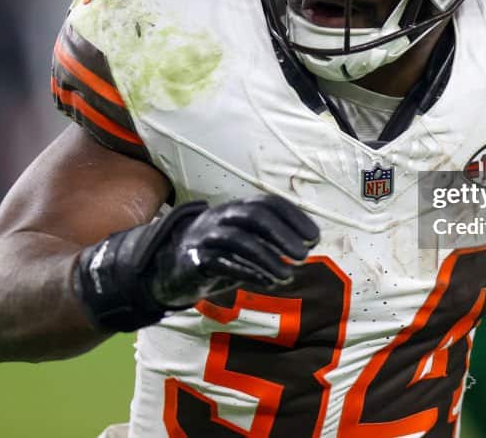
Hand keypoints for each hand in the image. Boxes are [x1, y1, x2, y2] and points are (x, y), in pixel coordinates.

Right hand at [151, 195, 320, 307]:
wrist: (171, 269)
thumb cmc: (219, 254)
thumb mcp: (245, 241)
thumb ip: (270, 239)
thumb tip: (306, 244)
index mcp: (237, 209)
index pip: (268, 203)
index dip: (293, 217)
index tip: (314, 237)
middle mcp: (221, 217)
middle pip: (254, 216)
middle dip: (283, 234)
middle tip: (304, 255)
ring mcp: (206, 237)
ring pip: (239, 240)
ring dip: (268, 258)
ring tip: (288, 275)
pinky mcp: (195, 261)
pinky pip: (222, 263)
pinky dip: (248, 272)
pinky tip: (268, 282)